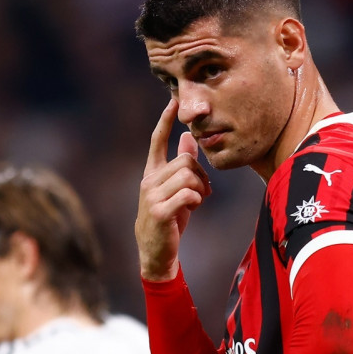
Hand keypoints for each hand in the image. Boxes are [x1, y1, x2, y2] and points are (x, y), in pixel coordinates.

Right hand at [136, 98, 211, 281]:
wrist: (156, 251)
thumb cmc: (169, 218)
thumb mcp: (177, 190)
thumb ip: (182, 165)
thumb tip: (188, 137)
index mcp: (152, 173)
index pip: (157, 140)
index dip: (165, 121)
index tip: (173, 102)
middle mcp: (148, 181)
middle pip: (185, 160)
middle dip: (201, 175)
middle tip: (204, 190)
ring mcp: (152, 196)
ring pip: (188, 176)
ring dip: (200, 189)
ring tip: (198, 201)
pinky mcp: (159, 210)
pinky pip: (188, 194)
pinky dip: (197, 200)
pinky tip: (193, 208)